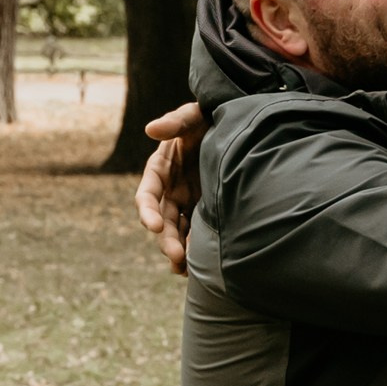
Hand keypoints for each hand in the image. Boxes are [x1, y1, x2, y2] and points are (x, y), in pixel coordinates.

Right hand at [136, 101, 206, 274]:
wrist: (239, 127)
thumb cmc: (210, 118)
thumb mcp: (194, 115)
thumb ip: (176, 121)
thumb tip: (151, 129)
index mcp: (160, 168)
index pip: (148, 195)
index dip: (147, 211)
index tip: (151, 226)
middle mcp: (171, 189)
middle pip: (162, 220)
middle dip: (166, 239)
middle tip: (176, 257)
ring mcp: (188, 203)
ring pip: (177, 232)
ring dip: (178, 251)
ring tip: (185, 270)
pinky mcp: (206, 211)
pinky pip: (196, 234)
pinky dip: (195, 251)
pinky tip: (199, 268)